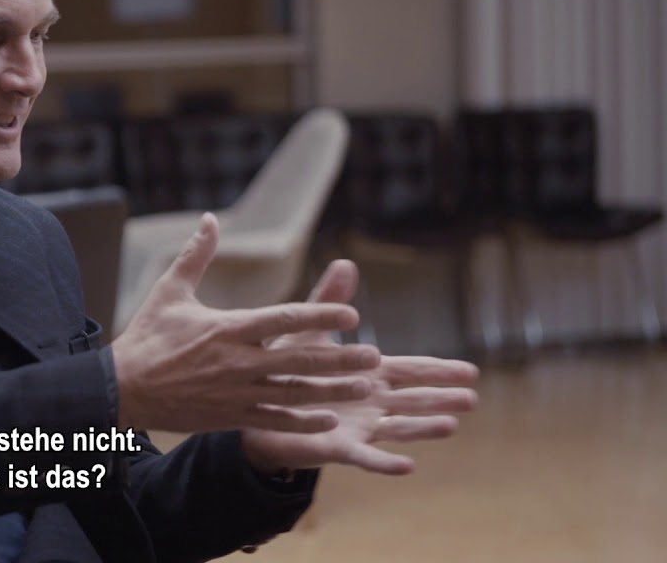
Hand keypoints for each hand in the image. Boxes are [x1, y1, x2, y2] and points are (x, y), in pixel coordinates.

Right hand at [111, 213, 381, 433]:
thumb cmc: (146, 337)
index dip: (318, 315)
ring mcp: (235, 392)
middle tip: (374, 356)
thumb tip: (210, 219)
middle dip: (339, 358)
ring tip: (364, 386)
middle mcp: (236, 361)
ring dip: (332, 390)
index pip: (282, 319)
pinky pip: (274, 420)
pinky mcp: (229, 416)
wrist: (121, 389)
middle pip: (298, 358)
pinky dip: (303, 421)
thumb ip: (196, 255)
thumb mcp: (169, 291)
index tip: (350, 313)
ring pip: (294, 394)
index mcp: (226, 328)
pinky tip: (329, 419)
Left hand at [241, 260, 479, 474]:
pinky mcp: (338, 447)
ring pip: (398, 427)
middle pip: (413, 399)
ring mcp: (359, 426)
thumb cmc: (289, 367)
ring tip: (451, 425)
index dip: (439, 370)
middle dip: (441, 398)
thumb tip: (346, 262)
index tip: (470, 370)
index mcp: (369, 374)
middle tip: (471, 397)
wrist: (257, 405)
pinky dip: (385, 463)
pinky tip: (407, 467)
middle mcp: (371, 402)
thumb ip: (329, 301)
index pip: (411, 370)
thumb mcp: (310, 330)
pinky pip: (365, 457)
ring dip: (424, 427)